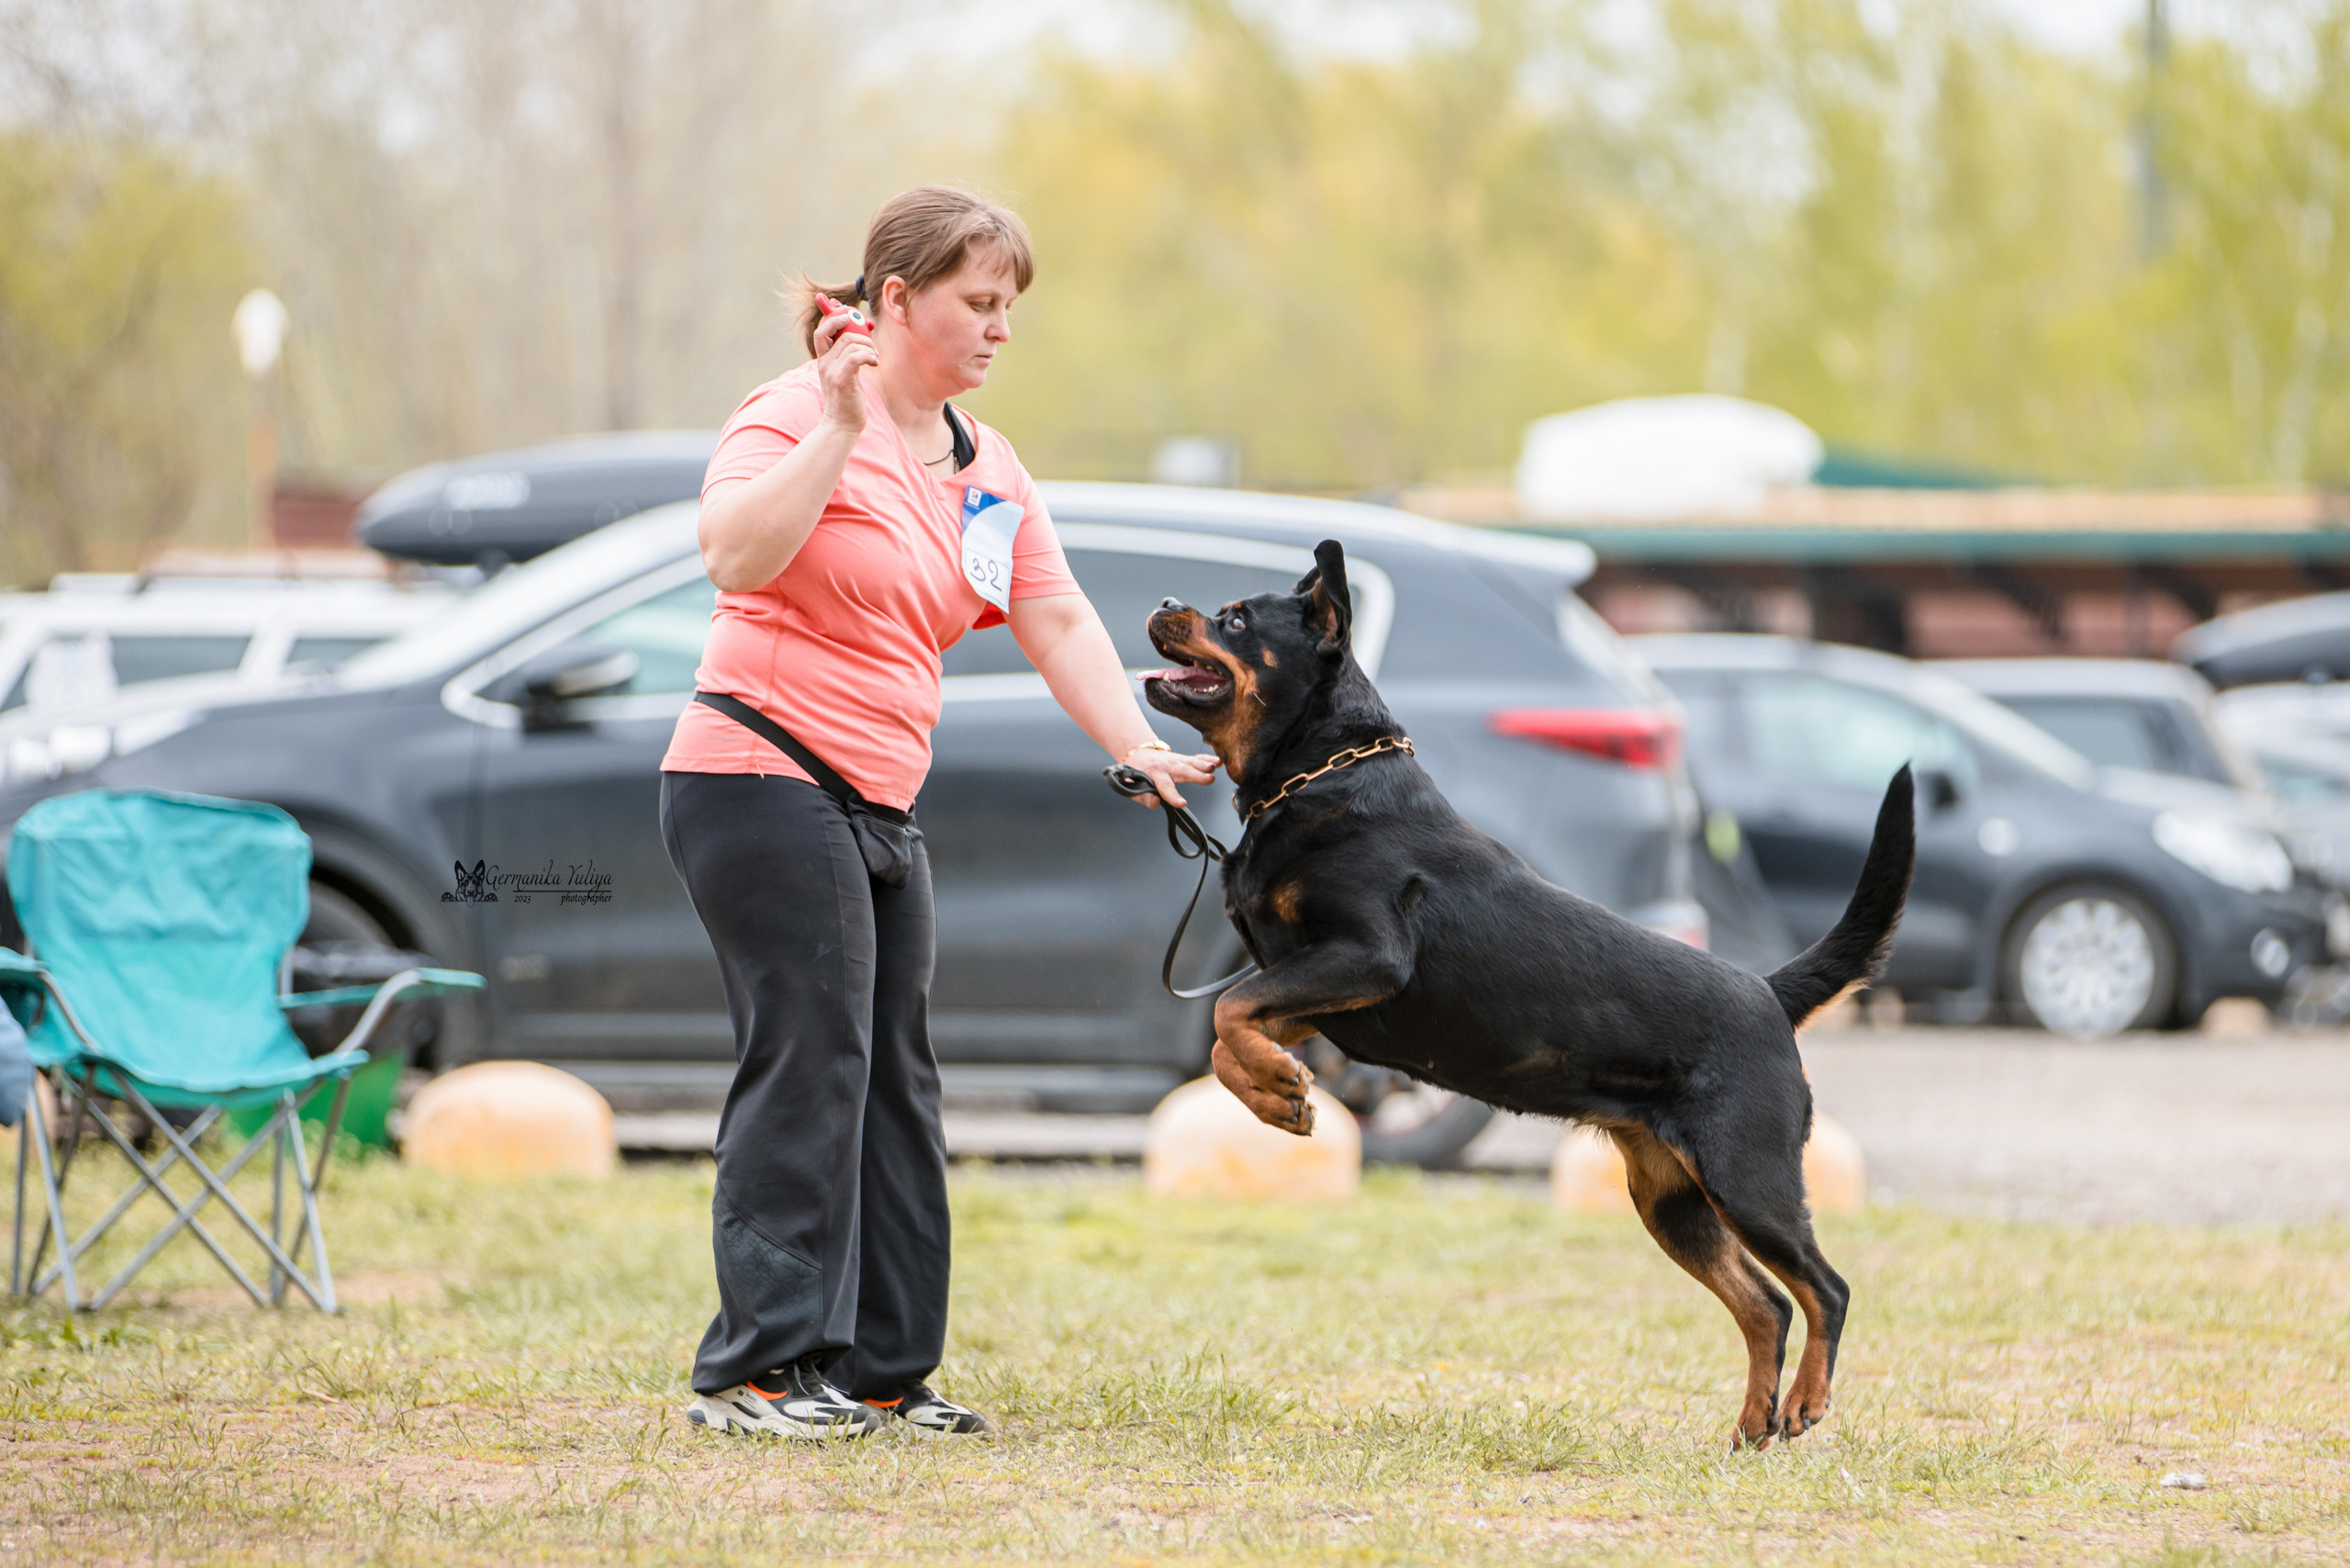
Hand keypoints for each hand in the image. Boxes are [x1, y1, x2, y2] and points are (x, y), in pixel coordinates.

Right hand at [812, 313, 876, 432]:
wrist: (841, 425)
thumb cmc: (847, 400)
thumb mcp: (845, 375)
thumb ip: (848, 358)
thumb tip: (863, 340)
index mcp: (823, 360)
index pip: (821, 331)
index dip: (834, 319)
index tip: (850, 316)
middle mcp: (824, 363)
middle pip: (840, 333)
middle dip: (860, 333)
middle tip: (871, 344)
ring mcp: (831, 371)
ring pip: (851, 343)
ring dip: (869, 347)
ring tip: (874, 359)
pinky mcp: (842, 379)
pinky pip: (856, 356)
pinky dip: (869, 355)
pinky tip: (874, 363)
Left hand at [1122, 744, 1217, 808]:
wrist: (1140, 754)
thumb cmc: (1136, 773)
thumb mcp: (1132, 787)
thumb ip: (1144, 797)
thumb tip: (1156, 803)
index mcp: (1154, 774)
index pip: (1164, 786)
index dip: (1172, 796)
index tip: (1182, 803)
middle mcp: (1168, 766)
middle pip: (1184, 772)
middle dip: (1197, 775)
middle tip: (1209, 779)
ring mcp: (1177, 761)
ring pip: (1192, 763)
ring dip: (1205, 765)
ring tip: (1216, 766)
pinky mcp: (1184, 759)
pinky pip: (1197, 759)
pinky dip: (1208, 759)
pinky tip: (1218, 762)